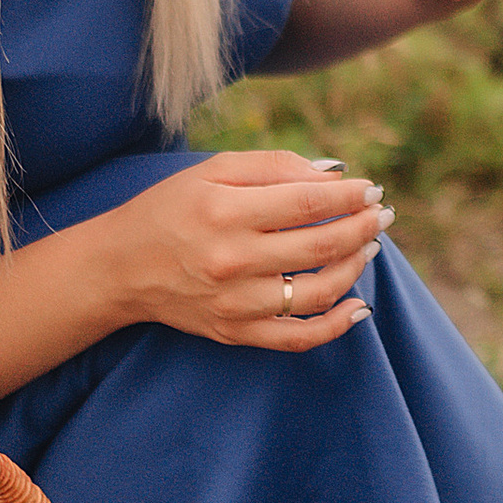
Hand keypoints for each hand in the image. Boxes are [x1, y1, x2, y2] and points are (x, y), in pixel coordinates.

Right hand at [103, 153, 390, 349]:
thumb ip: (273, 166)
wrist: (120, 267)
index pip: (308, 202)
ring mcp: (236, 302)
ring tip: (368, 247)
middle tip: (383, 215)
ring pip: (317, 291)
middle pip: (320, 245)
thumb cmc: (170, 208)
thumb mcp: (212, 170)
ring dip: (355, 267)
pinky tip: (360, 306)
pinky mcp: (235, 332)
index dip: (350, 195)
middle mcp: (233, 260)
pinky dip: (336, 326)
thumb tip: (333, 174)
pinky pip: (297, 337)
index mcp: (226, 212)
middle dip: (363, 226)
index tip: (372, 189)